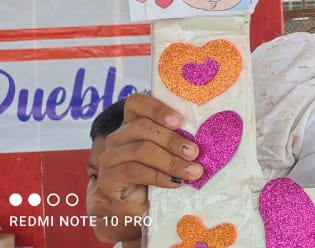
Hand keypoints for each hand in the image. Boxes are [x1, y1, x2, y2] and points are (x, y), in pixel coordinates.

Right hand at [91, 94, 202, 225]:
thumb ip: (178, 141)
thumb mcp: (168, 155)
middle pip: (142, 127)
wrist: (133, 211)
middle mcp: (117, 138)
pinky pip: (135, 171)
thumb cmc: (157, 177)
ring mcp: (109, 158)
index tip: (180, 121)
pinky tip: (176, 182)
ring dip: (171, 161)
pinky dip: (160, 176)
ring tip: (193, 171)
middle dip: (172, 140)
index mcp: (132, 125)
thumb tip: (207, 136)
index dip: (158, 108)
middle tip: (195, 152)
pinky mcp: (107, 180)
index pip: (136, 103)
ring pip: (141, 150)